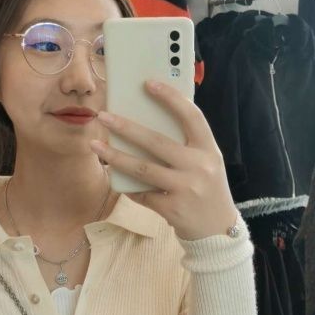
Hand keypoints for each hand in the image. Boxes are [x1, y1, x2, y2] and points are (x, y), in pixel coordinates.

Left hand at [89, 79, 238, 240]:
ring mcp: (185, 189)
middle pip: (156, 142)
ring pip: (142, 168)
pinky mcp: (172, 209)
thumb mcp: (206, 163)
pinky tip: (113, 176)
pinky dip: (126, 185)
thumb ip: (185, 144)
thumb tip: (146, 120)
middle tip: (103, 116)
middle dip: (126, 127)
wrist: (218, 231)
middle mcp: (199, 167)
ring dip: (116, 156)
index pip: (191, 116)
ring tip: (96, 145)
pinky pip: (141, 193)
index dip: (171, 98)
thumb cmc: (207, 188)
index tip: (149, 83)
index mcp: (209, 150)